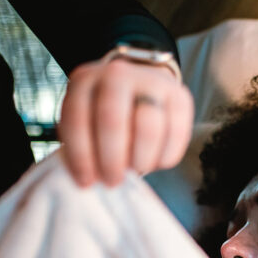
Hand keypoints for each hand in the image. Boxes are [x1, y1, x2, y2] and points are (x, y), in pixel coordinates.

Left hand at [59, 56, 194, 186]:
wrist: (142, 84)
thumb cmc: (107, 113)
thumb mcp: (85, 119)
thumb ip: (82, 143)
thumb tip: (89, 180)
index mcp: (85, 81)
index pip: (77, 120)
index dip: (81, 157)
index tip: (87, 182)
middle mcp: (117, 75)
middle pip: (112, 122)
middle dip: (112, 160)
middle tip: (113, 181)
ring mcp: (151, 82)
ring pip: (148, 128)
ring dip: (141, 159)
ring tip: (137, 168)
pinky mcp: (180, 96)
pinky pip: (177, 133)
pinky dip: (166, 156)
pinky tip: (157, 162)